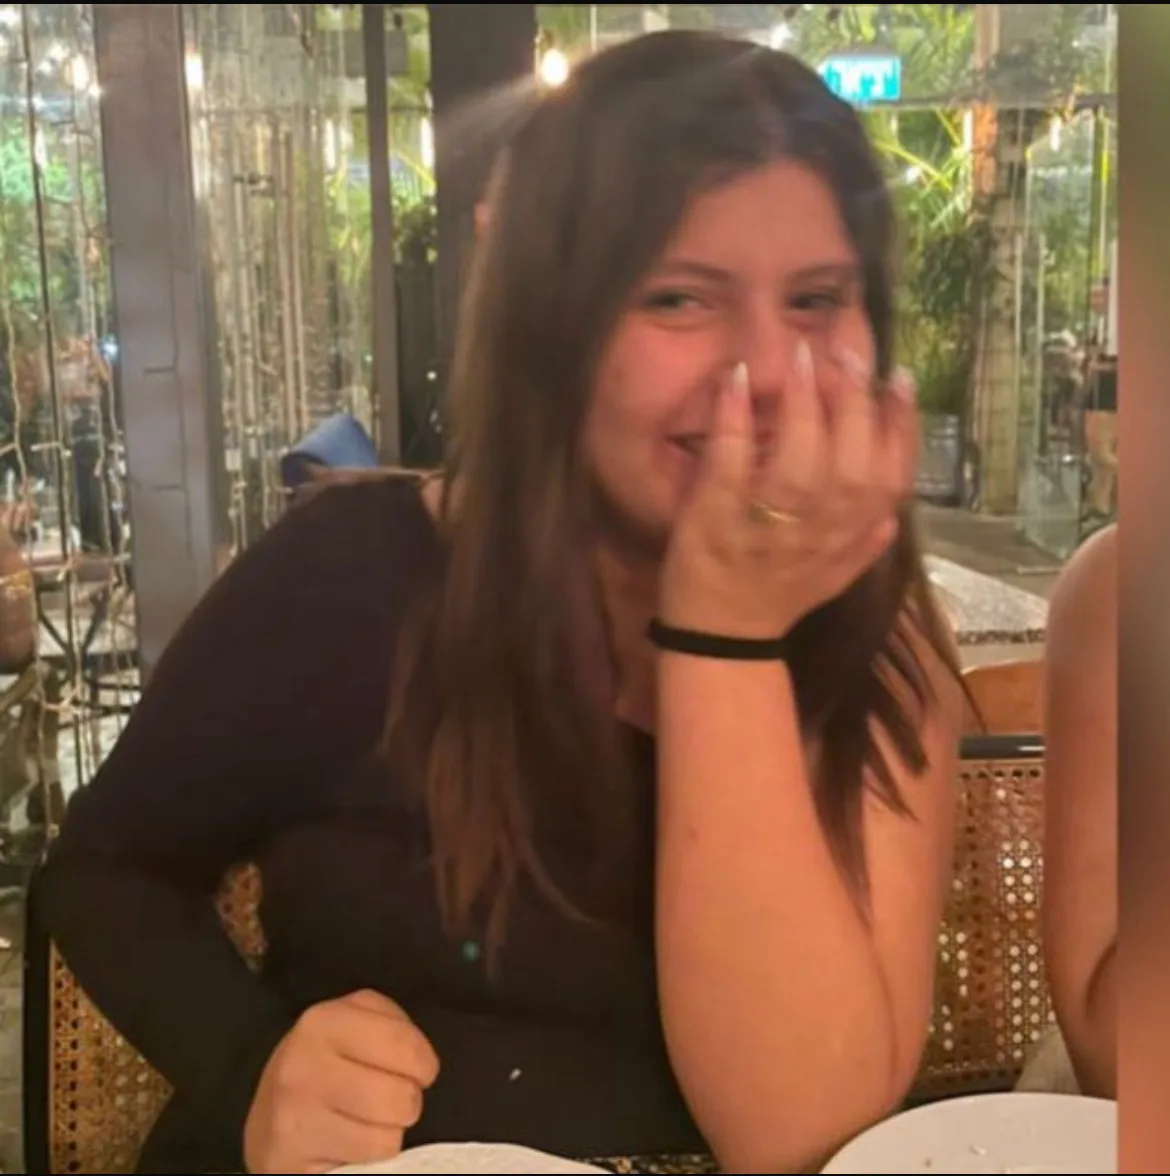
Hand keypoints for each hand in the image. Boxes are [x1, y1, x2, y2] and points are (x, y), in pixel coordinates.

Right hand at [244, 989, 440, 1174]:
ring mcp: (294, 1116)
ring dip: (386, 1132)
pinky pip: (366, 1165)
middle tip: (386, 1098)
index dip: (423, 1064)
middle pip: (402, 1097)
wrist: (267, 1119)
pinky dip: (367, 1159)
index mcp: (325, 1021)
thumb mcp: (358, 1024)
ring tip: (364, 1120)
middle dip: (406, 1101)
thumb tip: (422, 1062)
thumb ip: (394, 1027)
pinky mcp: (291, 1160)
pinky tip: (347, 1143)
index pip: (407, 1047)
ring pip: (388, 1137)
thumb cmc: (328, 1064)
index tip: (413, 1069)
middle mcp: (304, 1064)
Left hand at [660, 340, 916, 639]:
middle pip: (851, 461)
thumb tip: (896, 515)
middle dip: (855, 401)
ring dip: (804, 403)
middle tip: (847, 350)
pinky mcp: (717, 515)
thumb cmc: (778, 598)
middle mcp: (819, 530)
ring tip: (803, 355)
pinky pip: (732, 462)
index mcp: (850, 536)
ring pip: (800, 461)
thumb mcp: (836, 577)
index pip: (891, 476)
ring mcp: (768, 523)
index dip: (900, 425)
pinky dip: (736, 419)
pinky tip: (738, 379)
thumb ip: (867, 545)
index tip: (898, 378)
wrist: (720, 637)